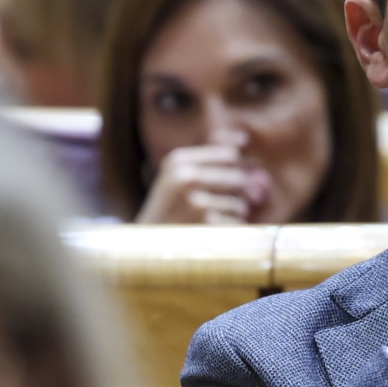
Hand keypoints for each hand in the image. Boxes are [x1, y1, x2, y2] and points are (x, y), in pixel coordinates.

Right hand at [137, 146, 269, 223]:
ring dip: (232, 216)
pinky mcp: (206, 224)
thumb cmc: (168, 210)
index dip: (232, 170)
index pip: (231, 155)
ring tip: (209, 221)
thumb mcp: (178, 176)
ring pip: (241, 203)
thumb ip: (209, 155)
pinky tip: (210, 234)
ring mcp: (196, 201)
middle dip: (236, 195)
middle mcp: (186, 177)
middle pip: (239, 178)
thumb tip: (242, 137)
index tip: (221, 183)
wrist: (145, 249)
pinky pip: (237, 223)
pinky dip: (230, 231)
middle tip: (218, 207)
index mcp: (178, 160)